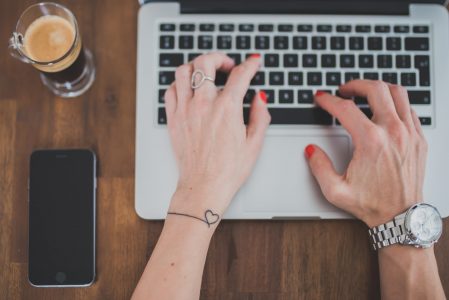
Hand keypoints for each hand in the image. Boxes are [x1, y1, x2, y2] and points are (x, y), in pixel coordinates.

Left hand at [164, 52, 270, 214]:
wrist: (204, 187)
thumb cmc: (228, 170)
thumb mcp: (255, 143)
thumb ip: (261, 115)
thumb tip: (260, 98)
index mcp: (227, 109)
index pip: (240, 75)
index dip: (251, 64)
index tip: (254, 62)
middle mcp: (203, 105)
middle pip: (206, 63)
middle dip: (219, 58)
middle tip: (227, 65)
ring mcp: (185, 110)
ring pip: (184, 71)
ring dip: (197, 66)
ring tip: (206, 73)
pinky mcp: (173, 119)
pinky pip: (171, 90)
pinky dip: (180, 83)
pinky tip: (190, 89)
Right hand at [306, 80, 427, 227]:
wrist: (401, 217)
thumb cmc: (372, 204)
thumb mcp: (335, 190)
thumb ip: (318, 167)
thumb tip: (311, 149)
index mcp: (371, 142)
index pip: (345, 108)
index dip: (328, 100)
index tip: (322, 99)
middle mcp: (393, 133)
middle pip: (375, 89)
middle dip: (355, 84)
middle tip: (344, 90)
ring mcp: (409, 134)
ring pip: (397, 93)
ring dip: (378, 88)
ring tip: (366, 92)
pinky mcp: (419, 139)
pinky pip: (410, 108)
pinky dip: (396, 102)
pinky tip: (385, 109)